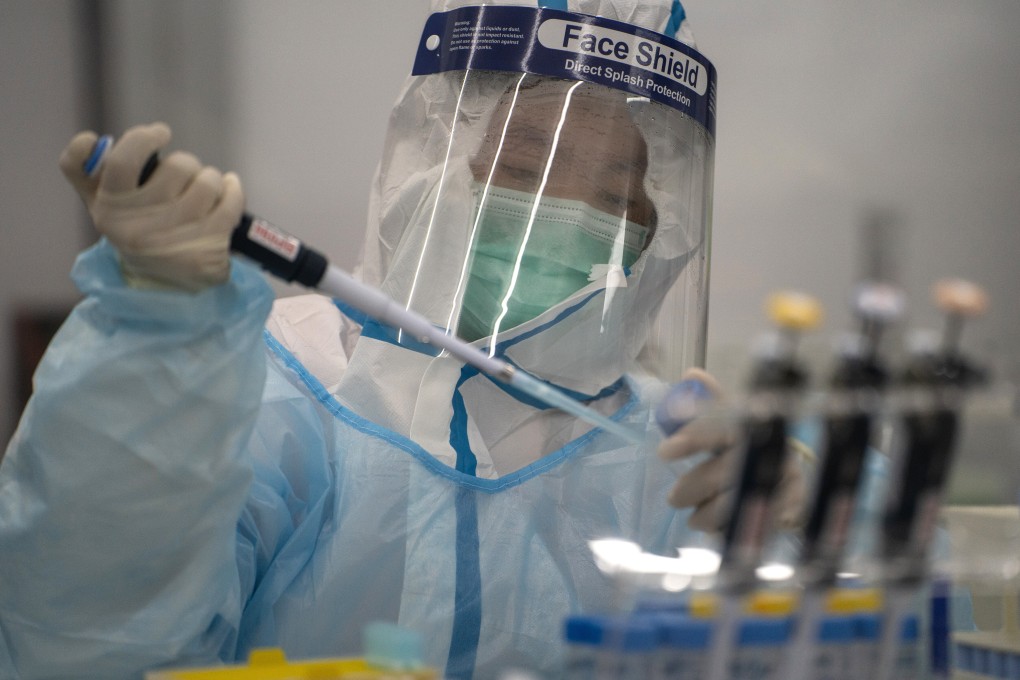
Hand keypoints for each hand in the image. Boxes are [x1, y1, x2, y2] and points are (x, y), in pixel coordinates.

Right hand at [59, 122, 243, 291]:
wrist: (168, 286)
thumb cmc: (136, 231)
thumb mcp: (103, 206)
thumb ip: (83, 171)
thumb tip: (89, 140)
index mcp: (111, 208)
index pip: (121, 162)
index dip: (142, 138)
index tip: (160, 132)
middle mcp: (142, 225)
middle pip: (177, 166)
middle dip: (186, 164)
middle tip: (183, 177)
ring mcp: (178, 236)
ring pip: (208, 180)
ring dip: (210, 178)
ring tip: (203, 190)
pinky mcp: (210, 244)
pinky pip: (231, 199)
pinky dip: (233, 189)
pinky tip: (228, 189)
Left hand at [658, 368, 806, 531]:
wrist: (792, 475)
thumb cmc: (747, 446)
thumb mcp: (730, 421)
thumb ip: (709, 402)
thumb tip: (691, 374)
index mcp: (749, 423)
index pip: (720, 425)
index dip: (692, 437)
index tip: (665, 452)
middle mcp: (769, 449)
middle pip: (722, 471)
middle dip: (691, 487)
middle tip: (674, 498)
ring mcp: (783, 480)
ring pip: (733, 504)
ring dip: (705, 515)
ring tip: (694, 518)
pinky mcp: (791, 508)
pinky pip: (749, 525)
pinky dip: (727, 530)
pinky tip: (718, 529)